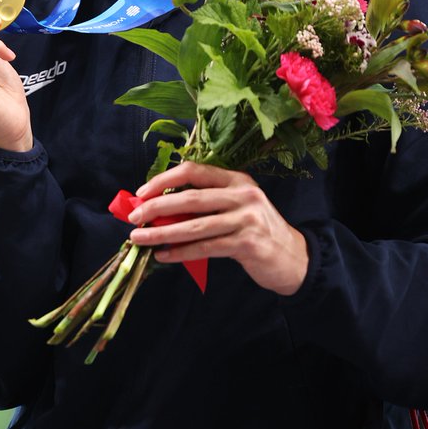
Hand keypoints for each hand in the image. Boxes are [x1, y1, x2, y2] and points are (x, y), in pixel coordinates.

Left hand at [126, 161, 308, 295]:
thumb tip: (157, 208)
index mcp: (236, 179)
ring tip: (139, 238)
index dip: (164, 179)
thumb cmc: (256, 231)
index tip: (141, 193)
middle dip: (157, 207)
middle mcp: (243, 194)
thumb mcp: (235, 207)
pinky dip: (181, 252)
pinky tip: (163, 255)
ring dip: (162, 233)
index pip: (194, 170)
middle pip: (191, 197)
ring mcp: (247, 219)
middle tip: (133, 217)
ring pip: (195, 225)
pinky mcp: (248, 243)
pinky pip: (206, 247)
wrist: (294, 258)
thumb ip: (204, 203)